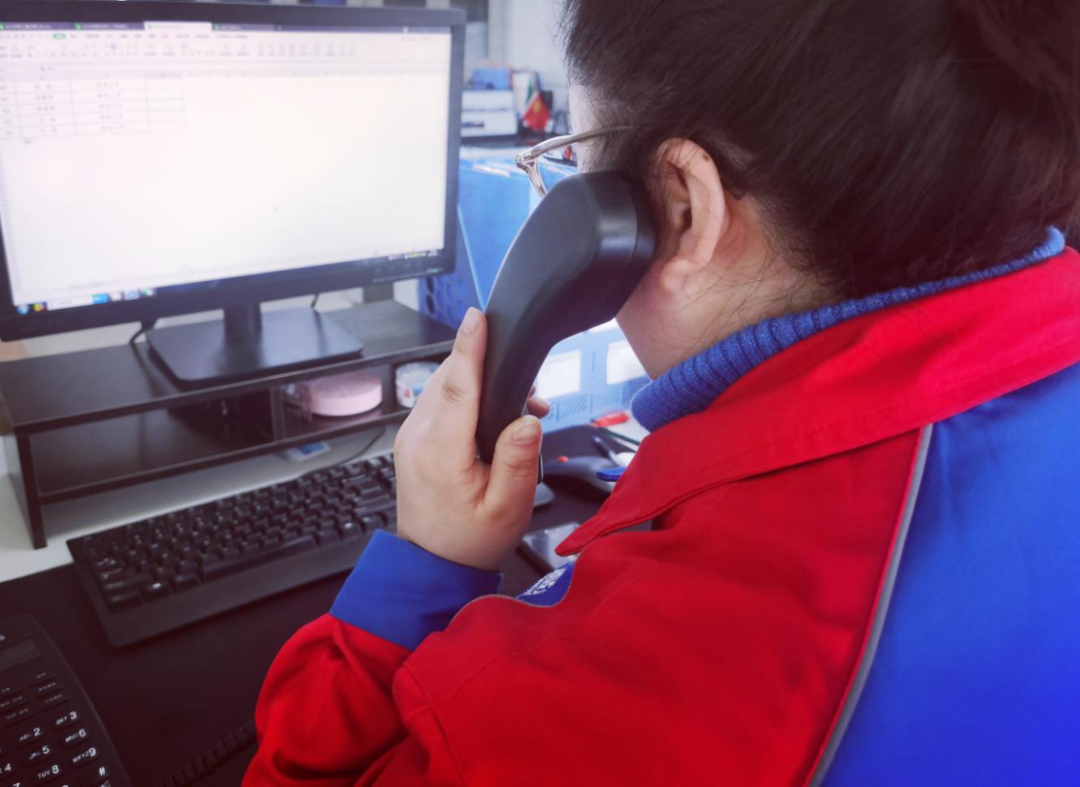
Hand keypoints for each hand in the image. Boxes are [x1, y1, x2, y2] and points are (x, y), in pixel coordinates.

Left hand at [393, 308, 550, 570]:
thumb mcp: (507, 508)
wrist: (432, 564)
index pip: (457, 387)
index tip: (478, 317)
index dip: (470, 348)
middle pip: (451, 378)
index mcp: (441, 453)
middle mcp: (418, 437)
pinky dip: (466, 395)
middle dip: (488, 368)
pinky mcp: (413, 437)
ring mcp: (411, 435)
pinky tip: (491, 416)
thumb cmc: (470, 540)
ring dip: (478, 382)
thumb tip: (527, 419)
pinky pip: (439, 400)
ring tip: (517, 409)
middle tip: (529, 394)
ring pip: (444, 385)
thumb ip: (517, 461)